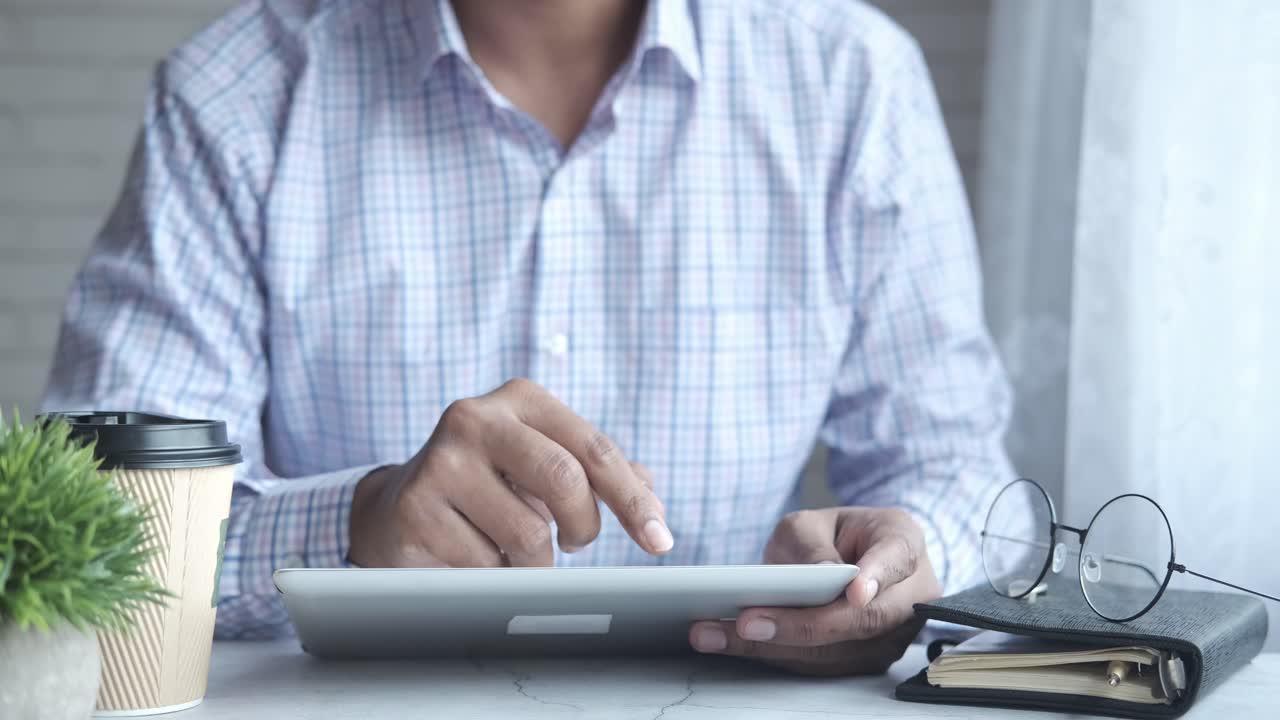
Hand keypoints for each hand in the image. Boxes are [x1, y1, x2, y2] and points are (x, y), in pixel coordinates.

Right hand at [348, 378, 671, 567]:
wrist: (396, 507)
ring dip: (537, 562)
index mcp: (520, 399)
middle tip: (577, 545)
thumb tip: (653, 499)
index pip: (592, 448)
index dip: (632, 498)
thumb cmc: (489, 485)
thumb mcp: (541, 463)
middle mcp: (475, 418)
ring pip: (528, 535)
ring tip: (515, 552)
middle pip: (564, 480)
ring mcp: (440, 462)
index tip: (660, 540)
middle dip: (585, 527)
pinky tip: (474, 557)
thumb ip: (597, 474)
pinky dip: (495, 575)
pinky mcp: (416, 509)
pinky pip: (486, 566)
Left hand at [689, 507, 940, 675]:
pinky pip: (818, 665)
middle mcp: (911, 597)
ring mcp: (893, 636)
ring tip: (713, 634)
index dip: (876, 579)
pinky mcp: (863, 661)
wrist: (850, 557)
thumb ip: (812, 545)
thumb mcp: (815, 522)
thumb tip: (815, 578)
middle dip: (799, 626)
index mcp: (904, 545)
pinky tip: (726, 643)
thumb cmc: (834, 534)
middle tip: (745, 621)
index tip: (854, 592)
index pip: (896, 561)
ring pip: (836, 652)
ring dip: (771, 647)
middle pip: (861, 621)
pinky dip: (770, 655)